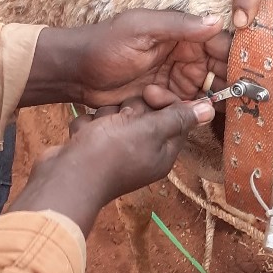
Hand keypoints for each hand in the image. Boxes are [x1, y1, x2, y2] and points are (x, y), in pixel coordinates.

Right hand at [10, 96, 213, 235]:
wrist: (63, 178)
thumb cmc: (111, 153)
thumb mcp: (151, 130)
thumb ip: (178, 117)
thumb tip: (209, 109)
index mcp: (163, 150)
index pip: (174, 115)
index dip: (163, 100)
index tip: (149, 94)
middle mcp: (143, 151)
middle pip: (144, 112)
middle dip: (129, 110)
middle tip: (120, 120)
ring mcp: (116, 151)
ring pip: (117, 115)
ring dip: (105, 117)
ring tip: (98, 131)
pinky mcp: (92, 148)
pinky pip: (95, 124)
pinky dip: (88, 128)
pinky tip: (83, 138)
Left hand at [23, 9, 229, 108]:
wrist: (74, 73)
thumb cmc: (105, 44)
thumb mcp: (141, 29)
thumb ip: (178, 25)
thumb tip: (216, 20)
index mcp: (181, 33)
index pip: (218, 43)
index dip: (235, 57)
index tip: (248, 71)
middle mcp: (184, 55)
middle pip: (218, 70)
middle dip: (228, 82)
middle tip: (239, 95)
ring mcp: (175, 77)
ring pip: (205, 91)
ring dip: (205, 98)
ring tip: (193, 99)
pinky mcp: (165, 97)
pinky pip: (187, 105)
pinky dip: (185, 108)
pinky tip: (165, 102)